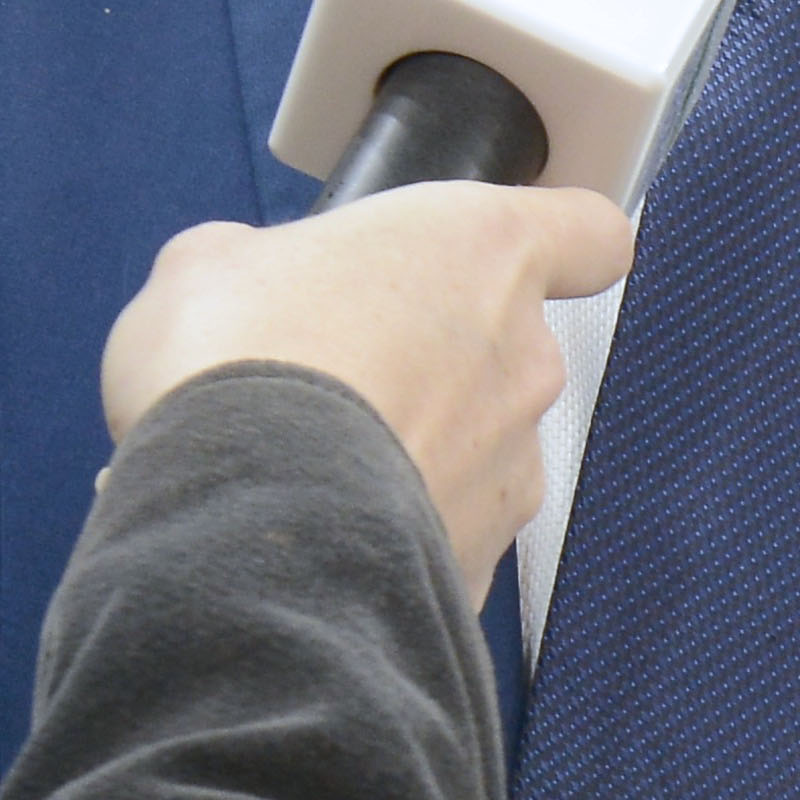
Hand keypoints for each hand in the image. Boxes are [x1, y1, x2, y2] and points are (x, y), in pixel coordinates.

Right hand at [97, 185, 622, 591]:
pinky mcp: (481, 567)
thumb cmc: (235, 364)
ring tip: (310, 467)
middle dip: (432, 362)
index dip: (557, 242)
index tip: (505, 259)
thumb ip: (258, 259)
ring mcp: (513, 471)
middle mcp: (524, 360)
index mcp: (485, 253)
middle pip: (509, 349)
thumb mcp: (211, 265)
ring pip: (478, 449)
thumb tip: (242, 276)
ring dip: (413, 453)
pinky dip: (394, 535)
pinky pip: (443, 536)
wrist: (235, 527)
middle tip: (335, 373)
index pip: (588, 232)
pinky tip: (316, 533)